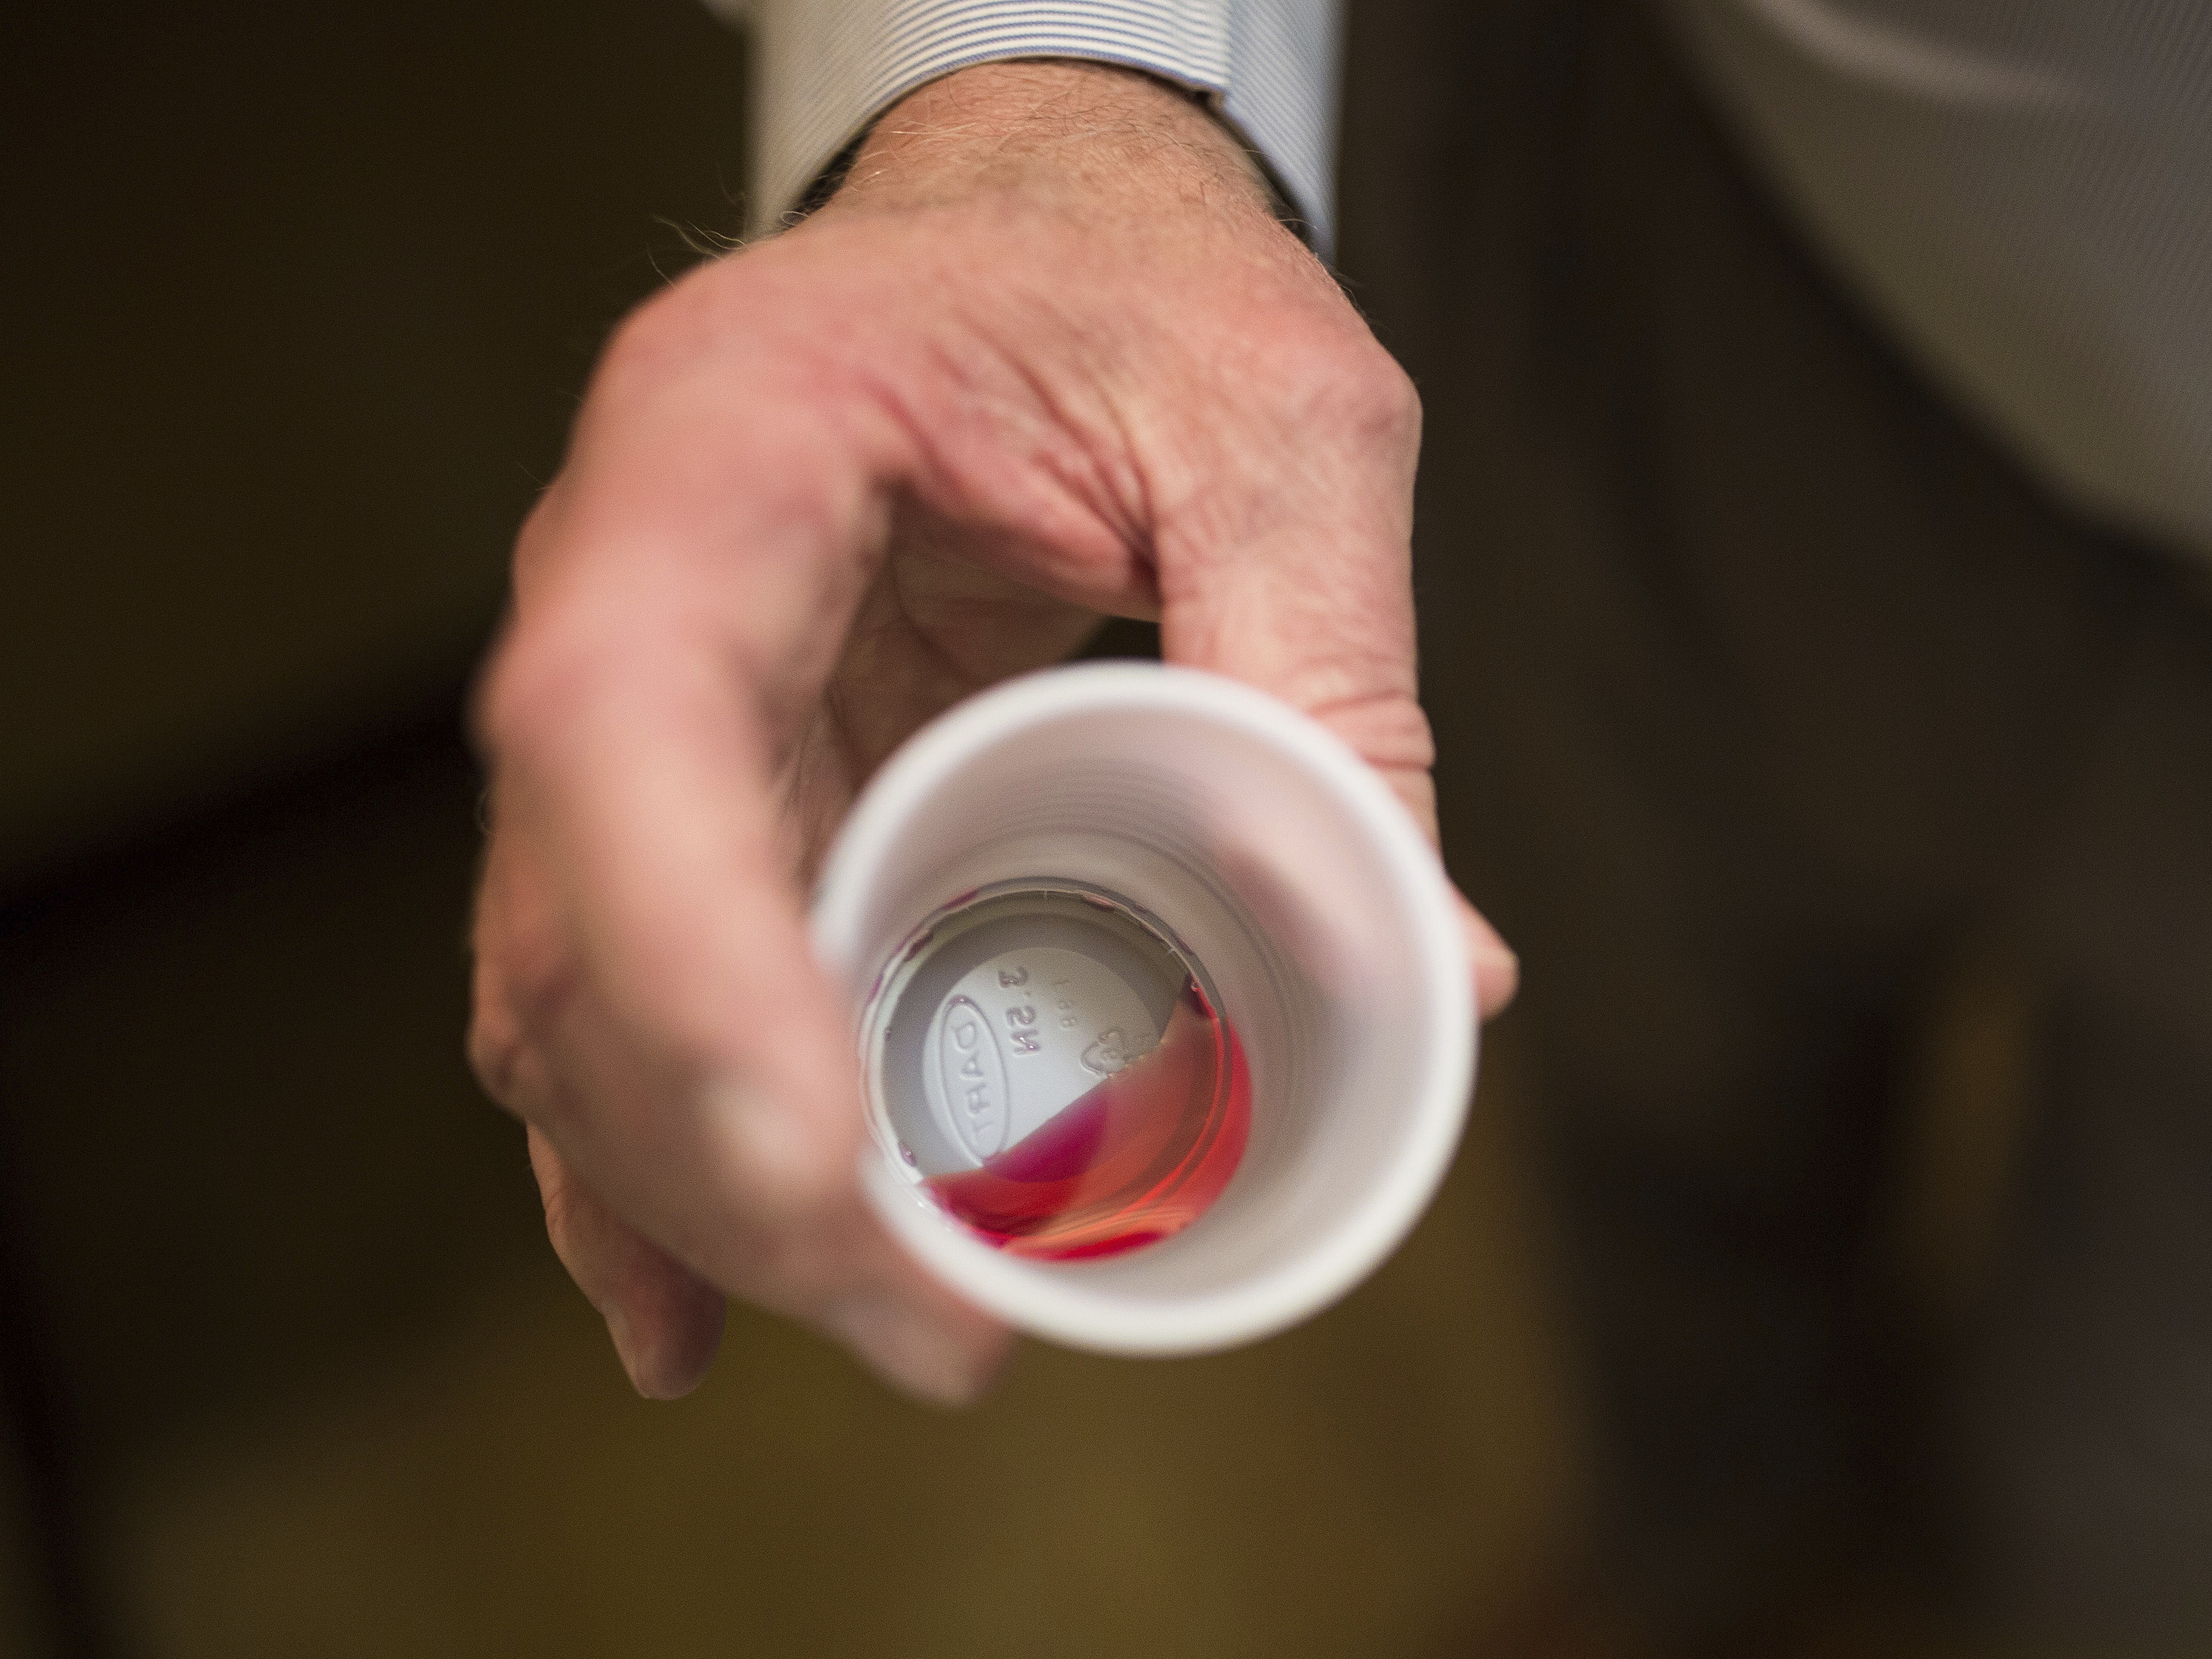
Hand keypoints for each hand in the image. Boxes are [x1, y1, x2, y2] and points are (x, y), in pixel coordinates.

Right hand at [467, 61, 1517, 1405]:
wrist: (1034, 230)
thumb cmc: (1137, 285)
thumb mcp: (1282, 431)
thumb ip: (1335, 681)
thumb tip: (1429, 974)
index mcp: (735, 445)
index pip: (625, 714)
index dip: (686, 958)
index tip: (814, 1166)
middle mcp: (632, 583)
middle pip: (594, 911)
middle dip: (737, 1154)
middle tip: (942, 1325)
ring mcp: (648, 703)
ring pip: (591, 993)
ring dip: (720, 1194)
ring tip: (911, 1330)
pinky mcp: (708, 794)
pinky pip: (639, 992)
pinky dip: (661, 1163)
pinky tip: (697, 1309)